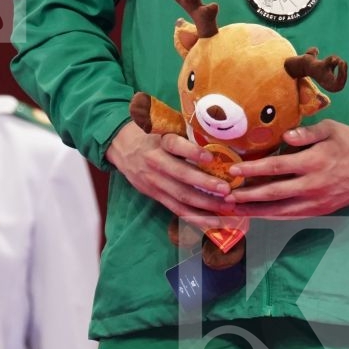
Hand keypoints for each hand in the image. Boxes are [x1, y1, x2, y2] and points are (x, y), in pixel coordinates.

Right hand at [106, 122, 237, 228]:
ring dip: (205, 205)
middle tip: (227, 190)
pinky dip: (196, 218)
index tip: (210, 157)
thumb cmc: (151, 134)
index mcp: (159, 142)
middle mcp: (156, 162)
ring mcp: (154, 182)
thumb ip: (185, 131)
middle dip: (205, 185)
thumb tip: (216, 131)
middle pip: (181, 176)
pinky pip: (177, 210)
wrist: (122, 146)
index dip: (192, 152)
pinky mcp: (155, 196)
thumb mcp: (164, 126)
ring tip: (227, 207)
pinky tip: (213, 221)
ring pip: (181, 197)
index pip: (175, 145)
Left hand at [228, 119, 348, 217]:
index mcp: (315, 161)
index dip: (253, 170)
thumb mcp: (332, 128)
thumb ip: (307, 133)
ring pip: (280, 210)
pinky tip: (258, 215)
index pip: (277, 167)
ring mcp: (317, 201)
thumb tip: (284, 138)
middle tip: (224, 196)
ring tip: (234, 210)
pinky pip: (292, 216)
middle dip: (246, 196)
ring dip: (255, 211)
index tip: (233, 169)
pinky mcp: (321, 210)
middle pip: (273, 193)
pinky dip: (273, 216)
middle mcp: (314, 185)